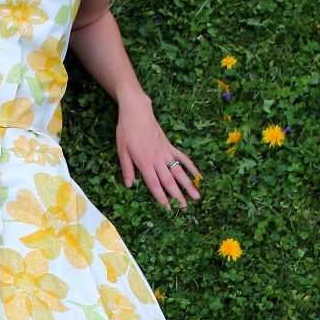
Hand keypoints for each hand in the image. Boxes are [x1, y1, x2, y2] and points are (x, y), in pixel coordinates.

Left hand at [116, 93, 200, 210]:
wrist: (137, 111)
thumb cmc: (126, 131)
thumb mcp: (121, 151)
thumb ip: (127, 169)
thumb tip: (129, 186)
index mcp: (144, 162)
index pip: (154, 184)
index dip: (161, 197)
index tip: (168, 208)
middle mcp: (157, 159)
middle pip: (169, 181)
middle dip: (178, 196)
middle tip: (185, 208)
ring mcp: (165, 152)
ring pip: (179, 171)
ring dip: (188, 184)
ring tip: (197, 196)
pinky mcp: (170, 145)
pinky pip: (182, 157)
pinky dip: (191, 166)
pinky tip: (198, 175)